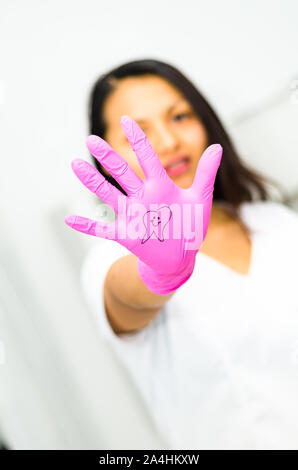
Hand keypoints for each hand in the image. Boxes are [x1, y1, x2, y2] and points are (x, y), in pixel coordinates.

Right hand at [65, 115, 221, 293]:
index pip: (148, 159)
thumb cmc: (189, 226)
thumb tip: (217, 146)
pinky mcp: (126, 235)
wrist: (181, 257)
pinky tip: (70, 220)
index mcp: (160, 186)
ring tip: (75, 165)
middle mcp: (142, 197)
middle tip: (92, 139)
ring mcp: (132, 215)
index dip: (139, 140)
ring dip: (92, 182)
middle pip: (122, 173)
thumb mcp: (200, 200)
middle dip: (108, 156)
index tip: (127, 120)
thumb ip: (206, 174)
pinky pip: (103, 229)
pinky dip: (87, 225)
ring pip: (109, 195)